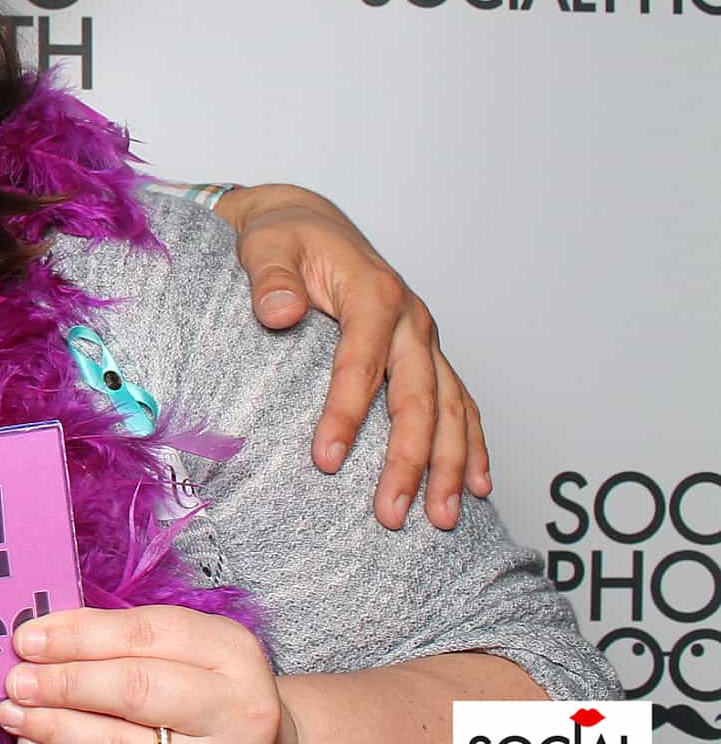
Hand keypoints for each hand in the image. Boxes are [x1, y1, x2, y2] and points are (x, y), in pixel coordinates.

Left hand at [0, 605, 299, 743]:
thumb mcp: (192, 649)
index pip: (147, 636)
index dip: (80, 636)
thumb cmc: (210, 695)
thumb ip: (127, 637)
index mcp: (234, 655)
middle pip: (135, 692)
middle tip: (15, 679)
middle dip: (63, 684)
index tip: (27, 638)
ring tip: (12, 712)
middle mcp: (237, 715)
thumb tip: (42, 636)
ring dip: (54, 729)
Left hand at [215, 182, 489, 530]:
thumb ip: (270, 277)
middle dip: (410, 460)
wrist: (311, 223)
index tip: (325, 461)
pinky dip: (471, 446)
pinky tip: (475, 486)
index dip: (346, 413)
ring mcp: (425, 340)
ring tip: (441, 519)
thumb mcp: (266, 244)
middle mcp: (412, 319)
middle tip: (391, 514)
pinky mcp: (427, 354)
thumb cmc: (287, 238)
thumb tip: (280, 311)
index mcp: (374, 294)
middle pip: (418, 398)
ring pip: (450, 409)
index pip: (362, 362)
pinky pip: (459, 403)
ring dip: (450, 466)